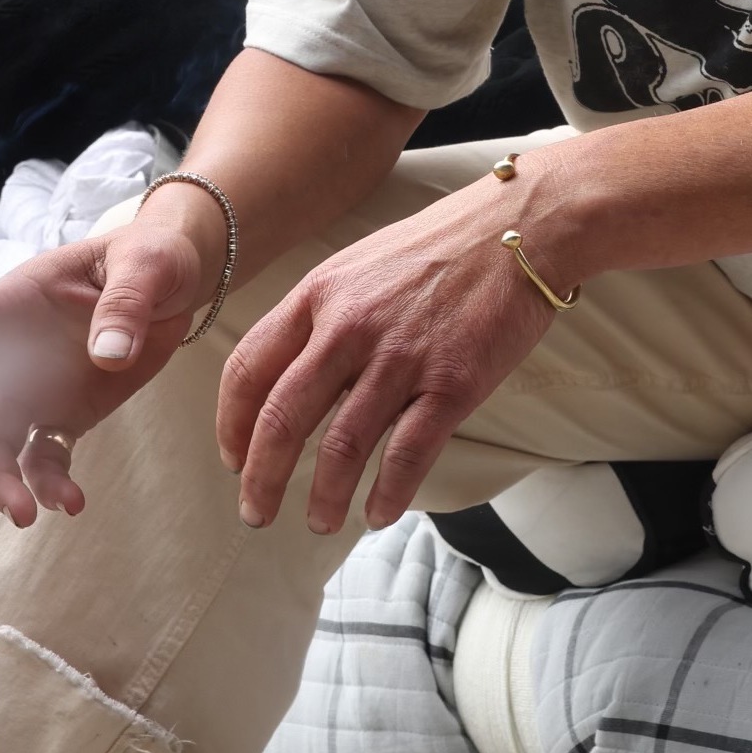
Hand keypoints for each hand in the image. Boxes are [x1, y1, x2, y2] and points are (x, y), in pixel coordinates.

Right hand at [0, 181, 224, 526]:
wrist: (181, 280)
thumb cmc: (151, 255)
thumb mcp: (147, 263)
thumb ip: (126, 304)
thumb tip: (107, 354)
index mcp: (10, 306)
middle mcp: (9, 354)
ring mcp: (33, 389)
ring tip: (22, 515)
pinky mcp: (65, 415)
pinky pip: (46, 458)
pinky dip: (51, 484)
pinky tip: (71, 505)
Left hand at [217, 177, 564, 536]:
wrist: (519, 229)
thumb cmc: (439, 249)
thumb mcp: (358, 266)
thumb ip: (321, 315)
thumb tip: (290, 375)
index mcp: (319, 295)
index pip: (250, 369)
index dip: (232, 424)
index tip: (232, 459)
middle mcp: (350, 326)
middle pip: (284, 417)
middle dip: (262, 477)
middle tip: (257, 512)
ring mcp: (401, 356)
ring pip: (342, 445)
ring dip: (324, 496)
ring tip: (319, 523)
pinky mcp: (452, 382)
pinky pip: (408, 452)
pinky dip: (387, 493)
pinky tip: (378, 514)